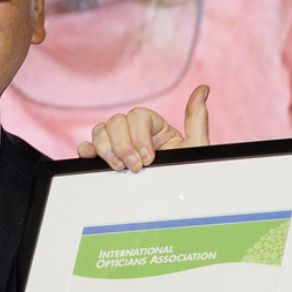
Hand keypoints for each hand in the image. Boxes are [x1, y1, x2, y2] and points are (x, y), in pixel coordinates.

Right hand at [76, 85, 210, 170]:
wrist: (173, 203)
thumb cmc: (186, 177)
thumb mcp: (195, 148)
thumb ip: (197, 118)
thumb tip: (203, 89)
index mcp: (155, 127)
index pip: (138, 116)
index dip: (139, 135)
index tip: (149, 158)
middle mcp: (134, 133)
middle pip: (116, 121)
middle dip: (123, 145)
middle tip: (134, 167)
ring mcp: (117, 145)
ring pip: (100, 131)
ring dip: (107, 149)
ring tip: (119, 168)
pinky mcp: (105, 160)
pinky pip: (88, 147)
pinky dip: (87, 150)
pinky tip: (93, 159)